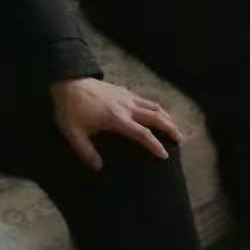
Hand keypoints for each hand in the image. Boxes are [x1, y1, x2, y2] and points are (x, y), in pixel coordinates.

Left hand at [51, 77, 182, 168]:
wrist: (69, 82)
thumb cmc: (70, 109)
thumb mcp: (73, 133)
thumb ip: (86, 151)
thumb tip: (98, 167)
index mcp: (116, 118)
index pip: (142, 133)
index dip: (155, 145)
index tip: (165, 155)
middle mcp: (127, 107)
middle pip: (155, 117)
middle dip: (170, 128)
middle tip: (180, 139)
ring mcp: (127, 97)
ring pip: (154, 106)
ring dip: (167, 117)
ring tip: (175, 127)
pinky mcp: (125, 92)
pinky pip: (146, 100)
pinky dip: (157, 108)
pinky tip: (158, 113)